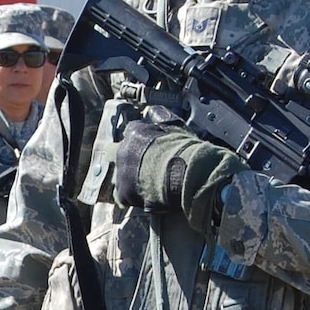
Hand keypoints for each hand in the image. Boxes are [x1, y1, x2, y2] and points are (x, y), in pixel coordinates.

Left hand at [114, 115, 239, 232]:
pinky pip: (123, 196)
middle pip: (123, 156)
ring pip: (122, 177)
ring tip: (151, 186)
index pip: (130, 134)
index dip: (141, 144)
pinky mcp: (123, 192)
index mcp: (134, 132)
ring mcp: (122, 171)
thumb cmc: (186, 150)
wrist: (188, 173)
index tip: (151, 151)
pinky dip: (134, 198)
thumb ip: (160, 116)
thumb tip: (153, 111)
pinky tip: (149, 197)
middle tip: (152, 170)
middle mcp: (123, 150)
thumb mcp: (175, 126)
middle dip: (135, 163)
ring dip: (133, 181)